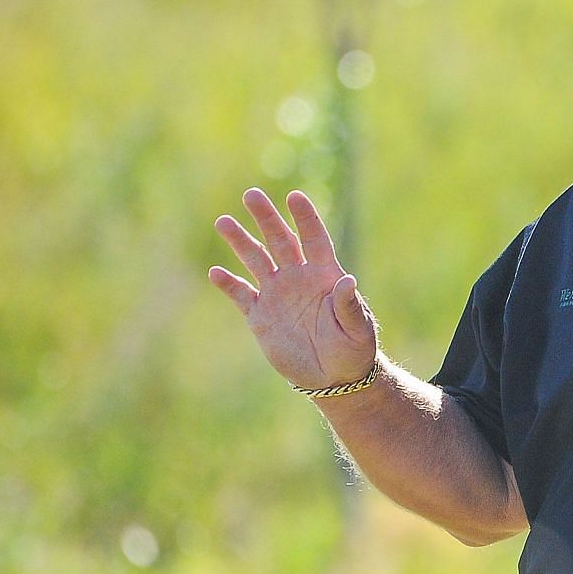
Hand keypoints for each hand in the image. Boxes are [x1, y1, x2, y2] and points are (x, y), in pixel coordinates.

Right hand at [208, 188, 377, 390]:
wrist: (334, 378)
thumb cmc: (353, 351)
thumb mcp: (357, 329)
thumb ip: (349, 305)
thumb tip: (348, 280)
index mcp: (325, 275)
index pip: (313, 239)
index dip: (305, 218)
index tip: (294, 197)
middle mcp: (299, 278)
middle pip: (280, 240)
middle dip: (266, 217)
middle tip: (251, 194)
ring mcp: (278, 294)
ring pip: (256, 260)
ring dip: (241, 241)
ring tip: (224, 221)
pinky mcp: (261, 316)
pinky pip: (241, 294)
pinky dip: (229, 283)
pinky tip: (216, 272)